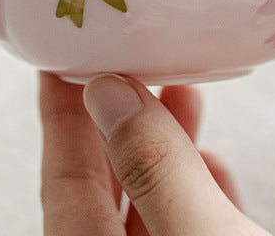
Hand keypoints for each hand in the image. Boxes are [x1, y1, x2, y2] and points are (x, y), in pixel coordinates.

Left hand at [39, 72, 268, 234]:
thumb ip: (155, 170)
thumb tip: (110, 94)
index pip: (64, 180)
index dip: (61, 114)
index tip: (61, 57)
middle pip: (104, 187)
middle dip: (119, 116)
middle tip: (127, 58)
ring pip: (152, 204)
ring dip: (165, 145)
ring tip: (181, 90)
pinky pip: (189, 230)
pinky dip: (197, 191)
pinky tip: (214, 161)